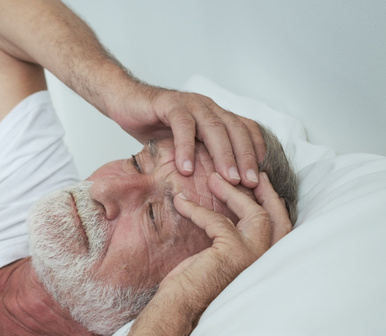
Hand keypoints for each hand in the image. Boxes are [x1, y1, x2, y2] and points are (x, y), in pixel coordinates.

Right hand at [112, 85, 264, 187]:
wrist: (124, 101)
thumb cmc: (153, 125)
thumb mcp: (182, 143)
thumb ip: (200, 155)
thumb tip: (218, 185)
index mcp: (214, 115)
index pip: (245, 129)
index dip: (255, 151)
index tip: (261, 176)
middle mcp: (207, 107)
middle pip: (234, 130)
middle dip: (244, 157)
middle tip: (249, 182)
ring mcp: (189, 103)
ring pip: (214, 127)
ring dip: (223, 154)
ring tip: (227, 178)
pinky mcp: (168, 104)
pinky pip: (183, 125)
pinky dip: (186, 147)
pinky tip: (186, 168)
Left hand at [158, 172, 290, 318]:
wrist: (181, 308)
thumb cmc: (196, 287)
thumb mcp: (221, 260)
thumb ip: (233, 242)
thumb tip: (228, 217)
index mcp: (267, 264)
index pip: (282, 230)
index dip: (275, 206)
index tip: (262, 186)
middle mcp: (267, 262)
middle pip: (278, 218)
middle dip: (266, 193)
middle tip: (252, 174)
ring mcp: (254, 257)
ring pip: (253, 213)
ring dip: (233, 193)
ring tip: (215, 179)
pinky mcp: (234, 251)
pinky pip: (217, 220)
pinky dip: (198, 209)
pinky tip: (182, 202)